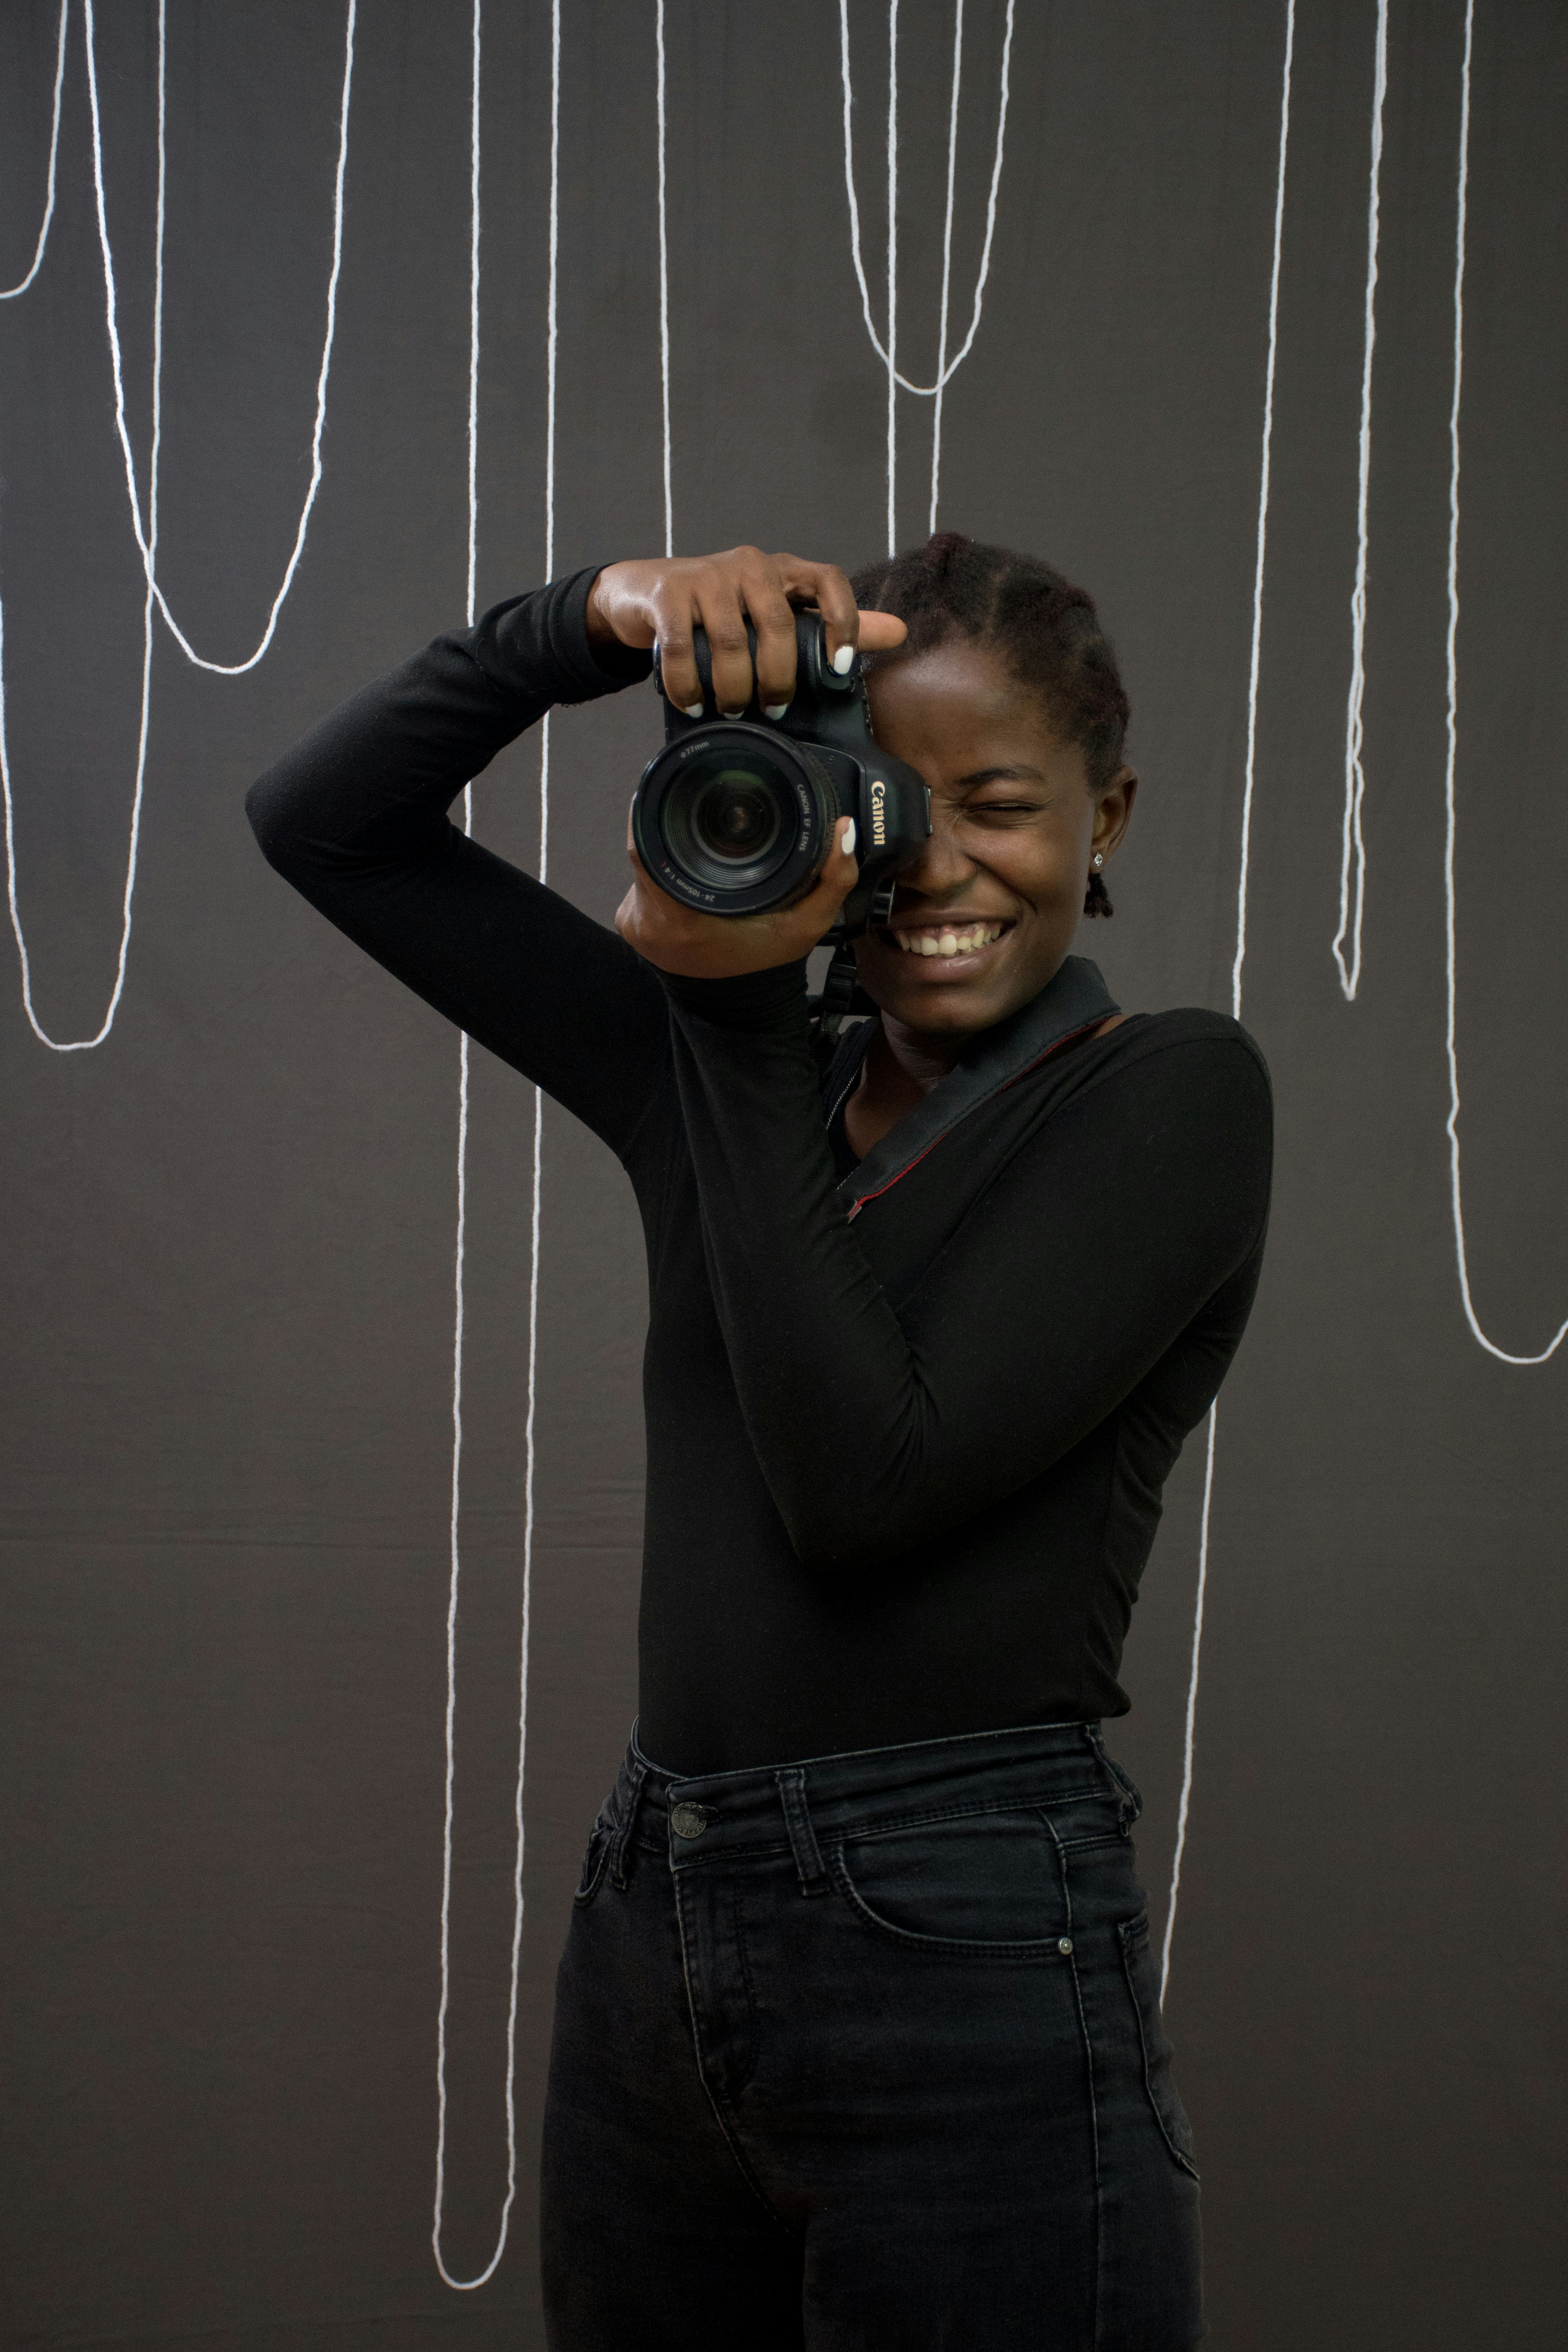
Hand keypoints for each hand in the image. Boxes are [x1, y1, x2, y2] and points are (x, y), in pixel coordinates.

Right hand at [584, 545, 906, 716]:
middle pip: (779, 624)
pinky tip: (693, 705)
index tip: (841, 669)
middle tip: (774, 711)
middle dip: (779, 678)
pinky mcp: (668, 592)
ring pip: (731, 639)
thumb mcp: (775, 613)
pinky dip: (687, 683)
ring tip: (733, 712)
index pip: (829, 581)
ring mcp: (707, 575)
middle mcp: (750, 565)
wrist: (644, 593)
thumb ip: (829, 623)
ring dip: (734, 687)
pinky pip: (681, 646)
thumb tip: (896, 632)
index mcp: (783, 571)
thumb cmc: (720, 610)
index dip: (843, 623)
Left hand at [616, 809, 860, 979]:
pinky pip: (639, 884)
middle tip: (701, 829)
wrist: (734, 1003)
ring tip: (698, 863)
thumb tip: (843, 829)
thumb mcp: (806, 925)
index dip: (656, 810)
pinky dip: (661, 876)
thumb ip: (832, 879)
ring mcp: (632, 923)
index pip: (647, 844)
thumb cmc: (764, 959)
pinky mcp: (627, 923)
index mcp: (680, 917)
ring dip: (668, 856)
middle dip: (672, 831)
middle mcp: (647, 920)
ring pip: (642, 865)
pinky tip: (687, 883)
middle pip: (645, 848)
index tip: (678, 791)